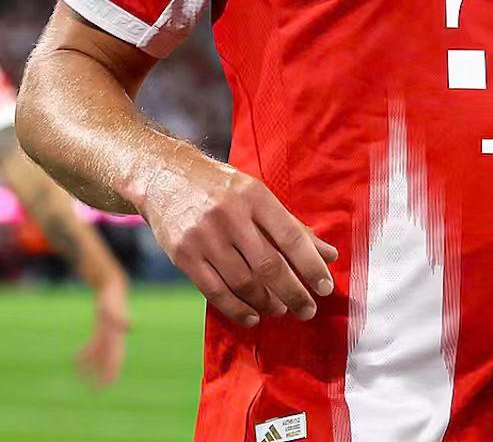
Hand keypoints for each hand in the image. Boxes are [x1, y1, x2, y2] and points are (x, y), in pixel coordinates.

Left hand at [75, 285, 129, 388]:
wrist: (112, 286)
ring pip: (99, 357)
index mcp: (116, 338)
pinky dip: (85, 354)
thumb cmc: (111, 297)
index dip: (111, 373)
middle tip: (94, 390)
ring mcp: (107, 336)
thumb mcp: (112, 306)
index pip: (116, 360)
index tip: (104, 386)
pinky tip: (75, 361)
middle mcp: (114, 339)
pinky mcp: (100, 331)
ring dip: (91, 367)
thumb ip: (119, 317)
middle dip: (102, 376)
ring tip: (79, 378)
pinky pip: (92, 347)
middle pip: (108, 362)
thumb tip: (129, 327)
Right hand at [136, 156, 337, 326]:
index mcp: (254, 196)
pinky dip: (237, 309)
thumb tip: (329, 254)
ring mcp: (204, 237)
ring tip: (280, 310)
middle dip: (293, 293)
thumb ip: (291, 226)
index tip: (326, 287)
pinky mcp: (183, 255)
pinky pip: (215, 292)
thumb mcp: (257, 195)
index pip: (290, 237)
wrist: (164, 176)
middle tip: (308, 310)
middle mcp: (229, 215)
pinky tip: (252, 316)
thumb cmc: (220, 188)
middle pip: (269, 266)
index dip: (311, 266)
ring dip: (267, 303)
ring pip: (243, 283)